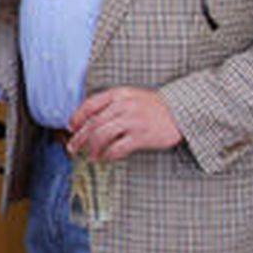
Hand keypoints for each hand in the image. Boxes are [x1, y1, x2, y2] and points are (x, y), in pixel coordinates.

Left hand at [67, 87, 181, 162]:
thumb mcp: (131, 96)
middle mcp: (123, 106)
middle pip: (93, 123)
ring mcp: (133, 121)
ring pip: (102, 135)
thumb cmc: (153, 107)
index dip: (77, 117)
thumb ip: (111, 104)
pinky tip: (106, 158)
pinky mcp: (141, 136)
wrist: (181, 112)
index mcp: (118, 94)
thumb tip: (88, 120)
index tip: (71, 127)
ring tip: (91, 156)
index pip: (90, 105)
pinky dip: (108, 155)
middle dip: (79, 137)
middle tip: (72, 148)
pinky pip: (118, 148)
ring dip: (92, 148)